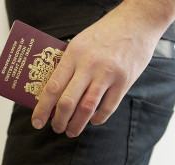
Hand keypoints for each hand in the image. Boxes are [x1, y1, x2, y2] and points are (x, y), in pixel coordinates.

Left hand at [31, 0, 174, 137]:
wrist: (137, 22)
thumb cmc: (105, 32)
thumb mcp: (80, 42)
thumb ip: (69, 64)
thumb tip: (54, 91)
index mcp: (73, 54)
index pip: (52, 87)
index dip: (42, 108)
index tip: (37, 122)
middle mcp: (89, 65)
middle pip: (68, 102)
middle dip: (59, 121)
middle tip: (56, 129)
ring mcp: (108, 74)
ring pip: (87, 108)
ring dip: (77, 125)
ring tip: (72, 131)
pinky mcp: (125, 81)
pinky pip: (109, 107)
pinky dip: (99, 118)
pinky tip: (93, 121)